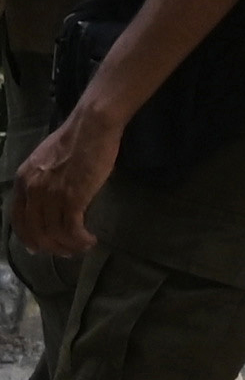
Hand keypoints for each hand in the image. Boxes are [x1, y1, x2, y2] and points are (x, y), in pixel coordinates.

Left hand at [16, 103, 118, 268]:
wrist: (91, 127)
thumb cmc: (74, 139)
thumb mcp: (45, 160)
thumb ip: (41, 180)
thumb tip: (49, 200)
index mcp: (23, 180)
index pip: (18, 219)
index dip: (29, 238)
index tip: (41, 248)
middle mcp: (32, 190)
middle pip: (35, 231)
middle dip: (50, 247)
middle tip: (66, 252)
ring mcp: (51, 194)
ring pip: (54, 234)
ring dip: (69, 246)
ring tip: (83, 247)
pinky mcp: (72, 198)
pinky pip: (71, 229)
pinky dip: (80, 240)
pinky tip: (90, 240)